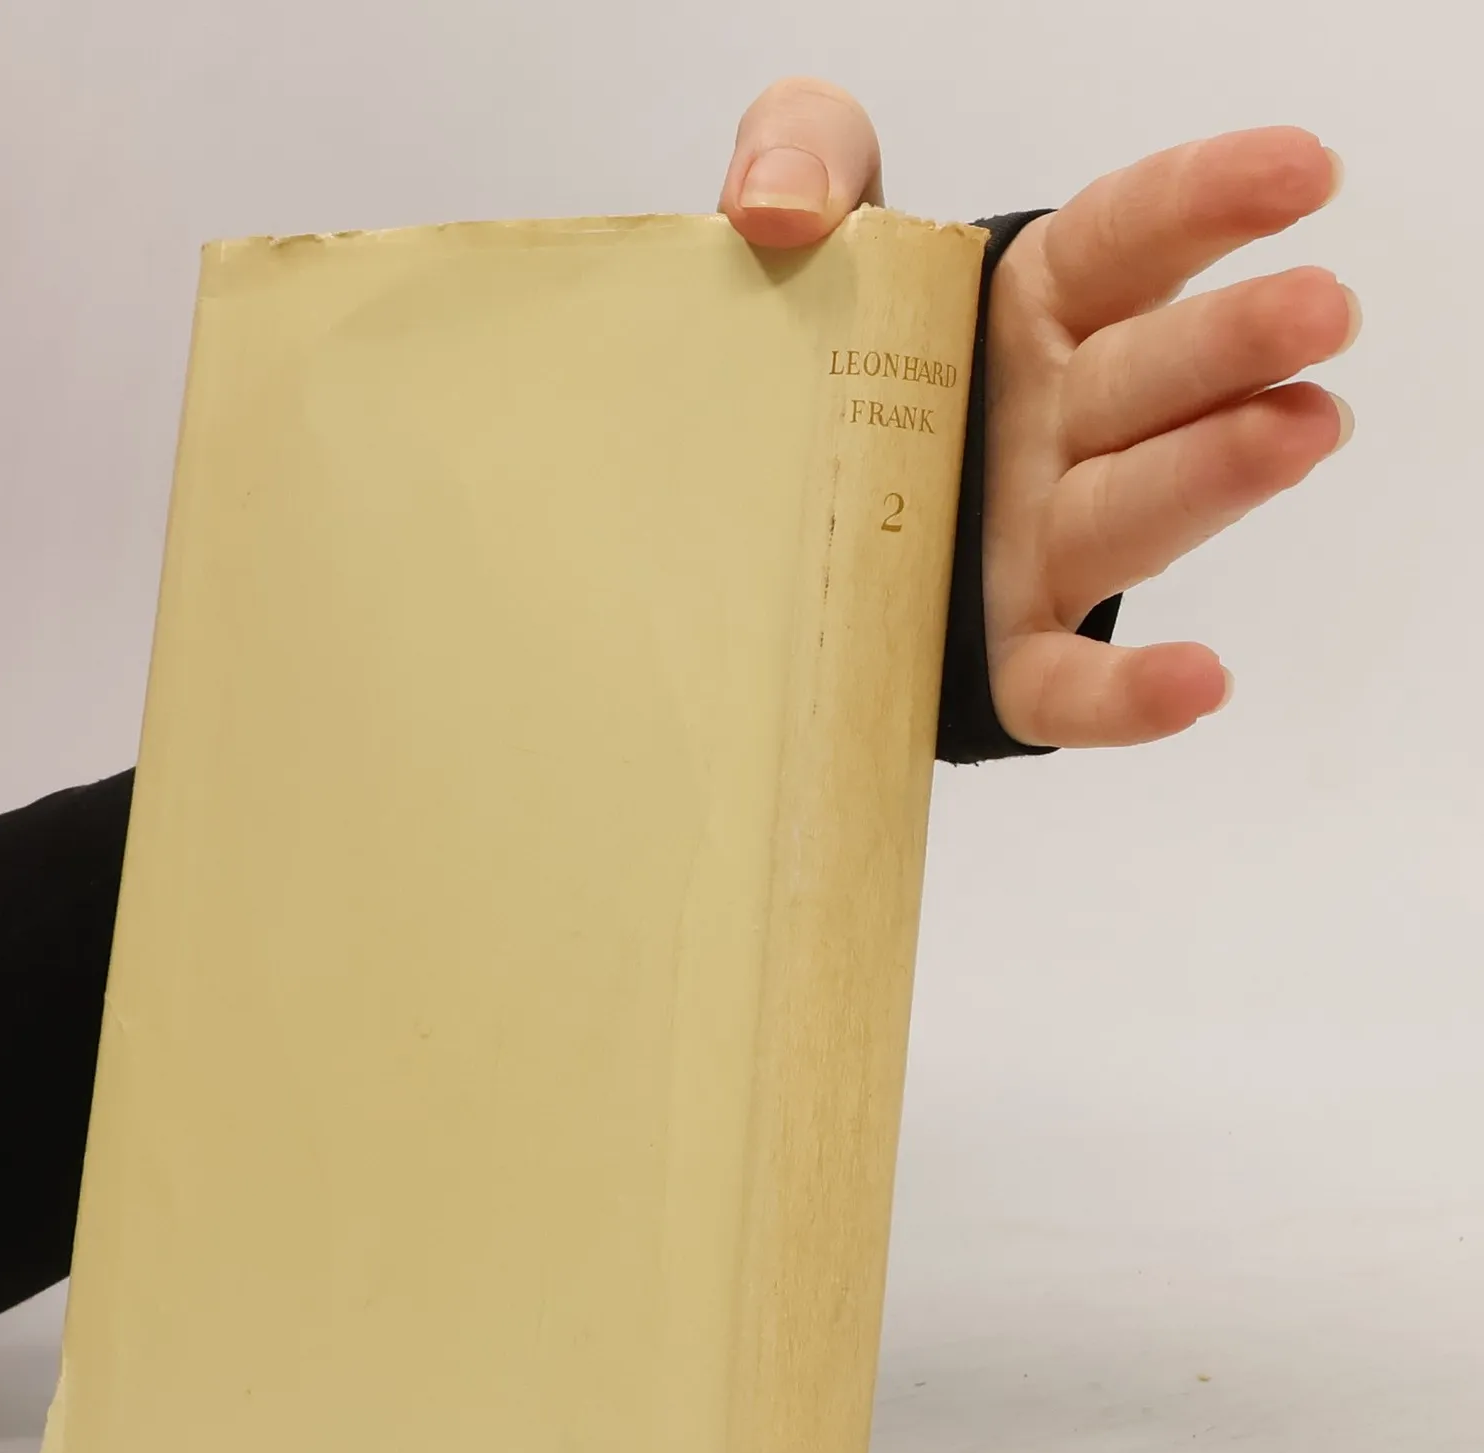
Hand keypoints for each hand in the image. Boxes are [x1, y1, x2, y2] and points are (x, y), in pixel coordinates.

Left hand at [719, 82, 1357, 747]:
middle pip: (1153, 377)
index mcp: (1022, 315)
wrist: (742, 528)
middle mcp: (1054, 426)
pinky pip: (1064, 684)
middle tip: (1316, 312)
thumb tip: (779, 207)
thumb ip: (804, 153)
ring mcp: (1036, 543)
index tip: (1303, 172)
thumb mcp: (802, 231)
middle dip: (1234, 343)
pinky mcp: (998, 653)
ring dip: (1219, 473)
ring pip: (1135, 511)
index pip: (1128, 241)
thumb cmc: (807, 372)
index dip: (1209, 200)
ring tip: (1301, 432)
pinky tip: (1195, 684)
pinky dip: (1125, 694)